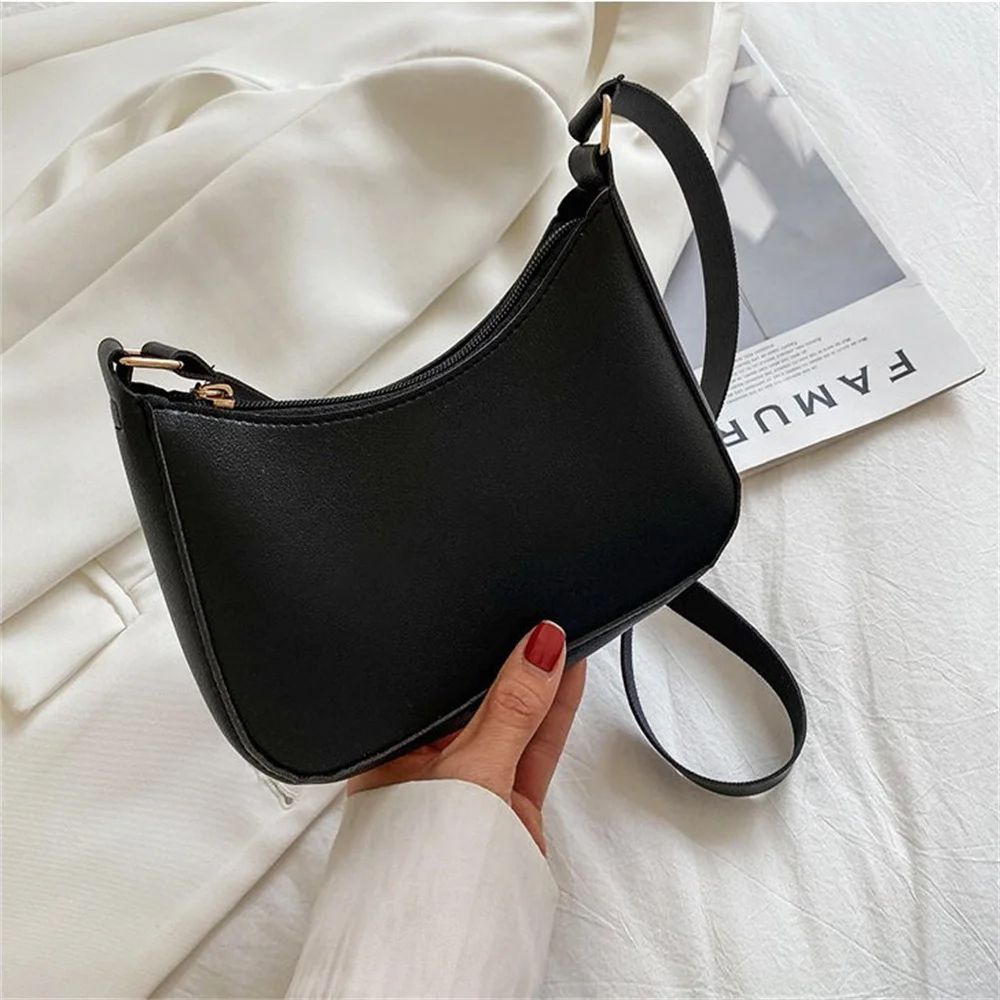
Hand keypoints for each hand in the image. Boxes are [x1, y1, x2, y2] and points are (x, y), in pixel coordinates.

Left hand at [348, 621, 585, 853]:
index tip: (508, 619)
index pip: (437, 683)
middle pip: (479, 699)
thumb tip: (536, 649)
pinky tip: (565, 677)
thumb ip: (510, 709)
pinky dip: (553, 714)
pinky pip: (534, 746)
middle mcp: (431, 765)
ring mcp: (473, 785)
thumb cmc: (423, 871)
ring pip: (512, 720)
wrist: (454, 949)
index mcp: (394, 749)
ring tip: (559, 635)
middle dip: (510, 663)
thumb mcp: (470, 768)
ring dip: (538, 683)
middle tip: (540, 621)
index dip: (471, 650)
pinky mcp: (508, 804)